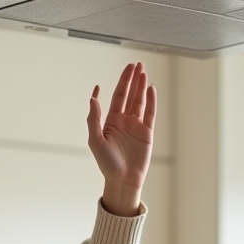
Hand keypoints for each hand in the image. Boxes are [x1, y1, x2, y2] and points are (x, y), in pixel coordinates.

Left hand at [87, 61, 156, 215]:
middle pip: (129, 95)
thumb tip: (92, 98)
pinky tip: (151, 88)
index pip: (117, 97)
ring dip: (141, 86)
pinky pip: (150, 113)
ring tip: (143, 71)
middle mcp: (124, 121)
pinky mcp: (147, 132)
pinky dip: (151, 101)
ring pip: (140, 101)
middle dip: (132, 79)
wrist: (123, 180)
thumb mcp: (95, 141)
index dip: (119, 83)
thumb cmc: (107, 164)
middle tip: (135, 63)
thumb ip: (93, 119)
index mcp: (111, 121)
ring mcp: (137, 126)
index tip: (122, 70)